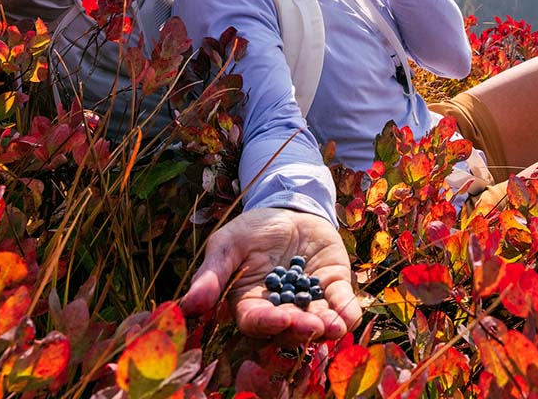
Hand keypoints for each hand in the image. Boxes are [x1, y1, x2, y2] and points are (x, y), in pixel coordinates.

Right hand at [180, 207, 360, 343]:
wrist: (287, 208)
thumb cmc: (252, 230)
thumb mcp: (227, 245)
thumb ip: (212, 275)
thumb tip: (187, 306)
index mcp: (250, 304)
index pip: (256, 322)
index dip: (268, 324)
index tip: (280, 319)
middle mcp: (281, 308)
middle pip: (289, 329)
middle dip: (300, 330)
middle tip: (312, 327)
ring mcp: (309, 299)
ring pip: (318, 321)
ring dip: (327, 327)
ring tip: (333, 327)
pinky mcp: (333, 285)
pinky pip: (341, 303)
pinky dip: (347, 312)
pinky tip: (350, 316)